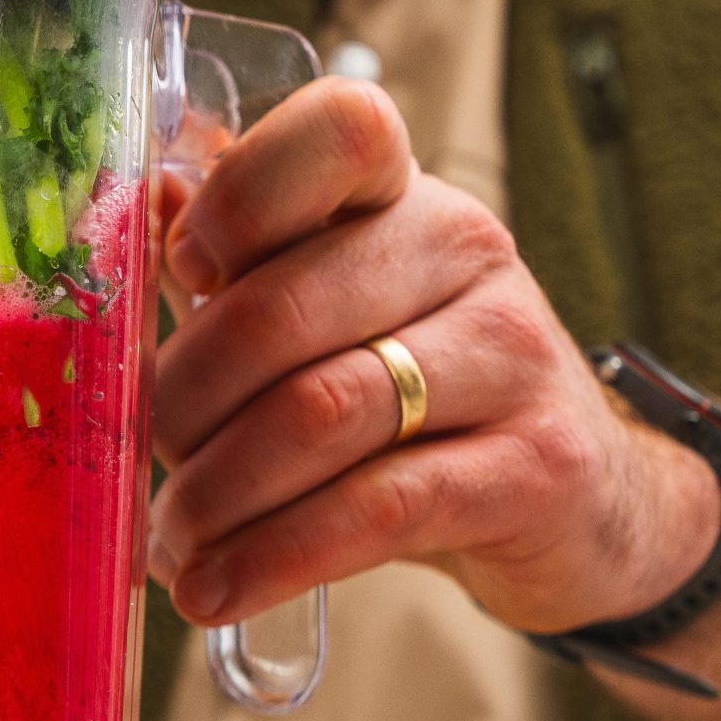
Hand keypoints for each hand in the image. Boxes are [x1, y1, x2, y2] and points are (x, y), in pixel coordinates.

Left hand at [146, 79, 720, 633]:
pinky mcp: (537, 467)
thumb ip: (244, 270)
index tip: (183, 269)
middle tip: (144, 461)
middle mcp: (467, 251)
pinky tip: (218, 589)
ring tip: (174, 540)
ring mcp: (513, 356)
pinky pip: (375, 509)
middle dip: (183, 401)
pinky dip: (273, 557)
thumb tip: (140, 203)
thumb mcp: (335, 318)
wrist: (581, 509)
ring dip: (216, 493)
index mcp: (401, 196)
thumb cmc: (419, 399)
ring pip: (320, 414)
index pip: (339, 131)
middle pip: (282, 308)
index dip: (241, 195)